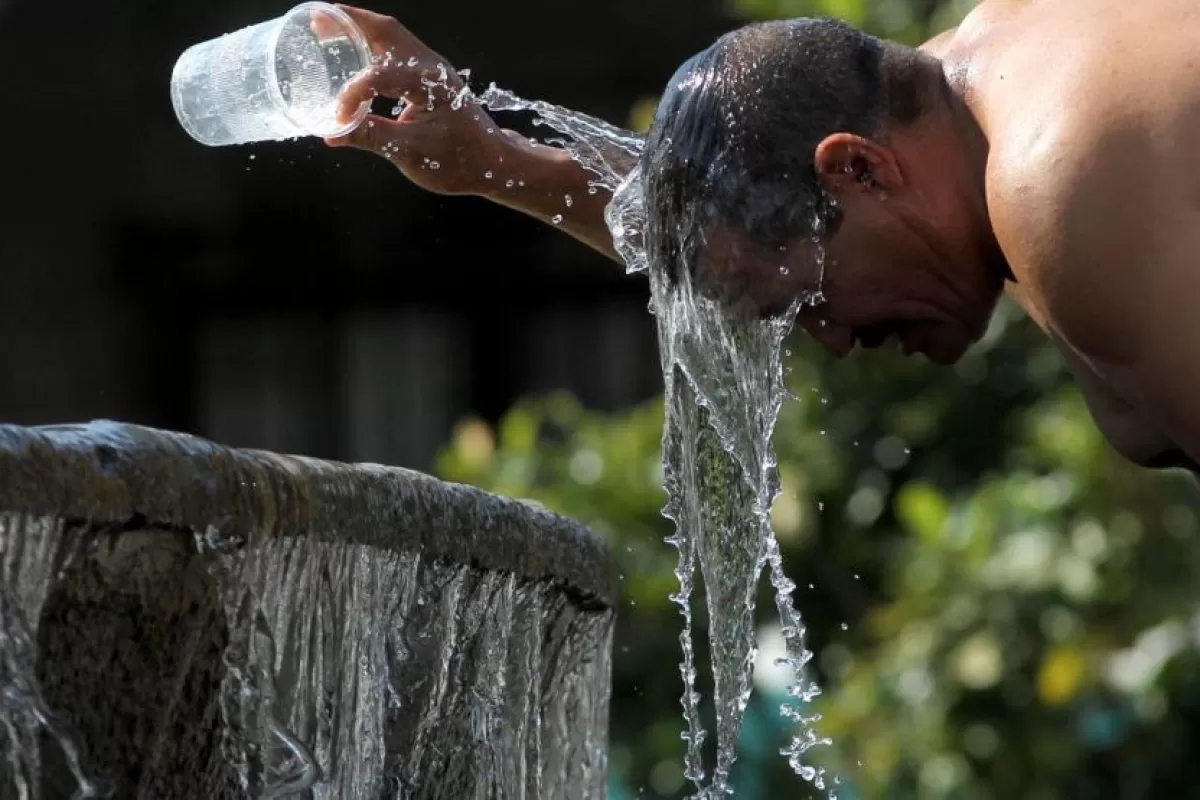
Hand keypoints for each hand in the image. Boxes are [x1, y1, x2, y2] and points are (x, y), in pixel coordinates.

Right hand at [321, 5, 507, 195]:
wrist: (492, 162)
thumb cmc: (458, 160)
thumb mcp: (411, 153)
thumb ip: (371, 138)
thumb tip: (333, 134)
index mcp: (428, 84)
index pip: (378, 76)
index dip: (352, 94)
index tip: (338, 119)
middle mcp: (431, 67)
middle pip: (385, 31)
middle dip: (349, 23)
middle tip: (316, 21)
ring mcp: (432, 69)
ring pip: (392, 36)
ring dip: (360, 29)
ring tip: (328, 28)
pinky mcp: (431, 77)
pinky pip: (397, 50)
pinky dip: (372, 45)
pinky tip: (355, 53)